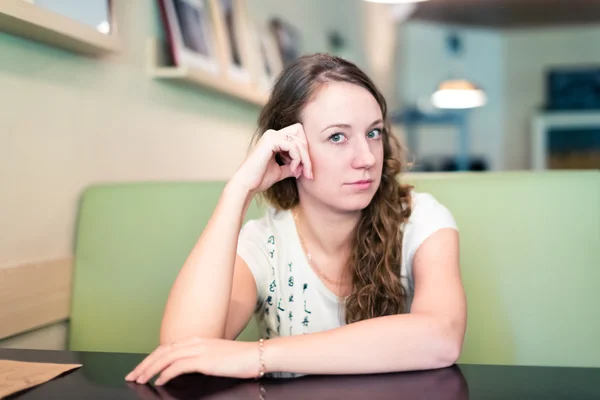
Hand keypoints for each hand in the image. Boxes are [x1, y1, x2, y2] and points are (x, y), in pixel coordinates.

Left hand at [125, 336, 260, 385]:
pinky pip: (178, 366)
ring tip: (140, 380)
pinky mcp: (204, 360)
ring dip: (150, 369)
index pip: (168, 348)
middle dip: (144, 364)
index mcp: (198, 340)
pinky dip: (165, 373)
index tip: (141, 369)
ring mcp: (199, 350)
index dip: (151, 358)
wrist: (258, 355)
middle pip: (162, 351)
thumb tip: (186, 369)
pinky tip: (160, 381)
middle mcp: (195, 342)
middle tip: (132, 376)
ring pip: (166, 357)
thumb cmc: (241, 358)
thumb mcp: (217, 356)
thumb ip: (201, 359)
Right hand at [230, 123, 312, 193]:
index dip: (304, 150)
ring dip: (304, 159)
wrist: (247, 185)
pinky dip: (297, 159)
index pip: (298, 135)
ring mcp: (271, 135)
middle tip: (308, 173)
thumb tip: (305, 167)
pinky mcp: (271, 141)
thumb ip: (292, 166)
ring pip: (299, 142)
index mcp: (273, 139)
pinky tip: (293, 169)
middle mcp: (272, 134)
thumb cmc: (260, 179)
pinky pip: (293, 146)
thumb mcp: (281, 171)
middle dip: (307, 155)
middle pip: (301, 135)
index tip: (304, 169)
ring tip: (299, 173)